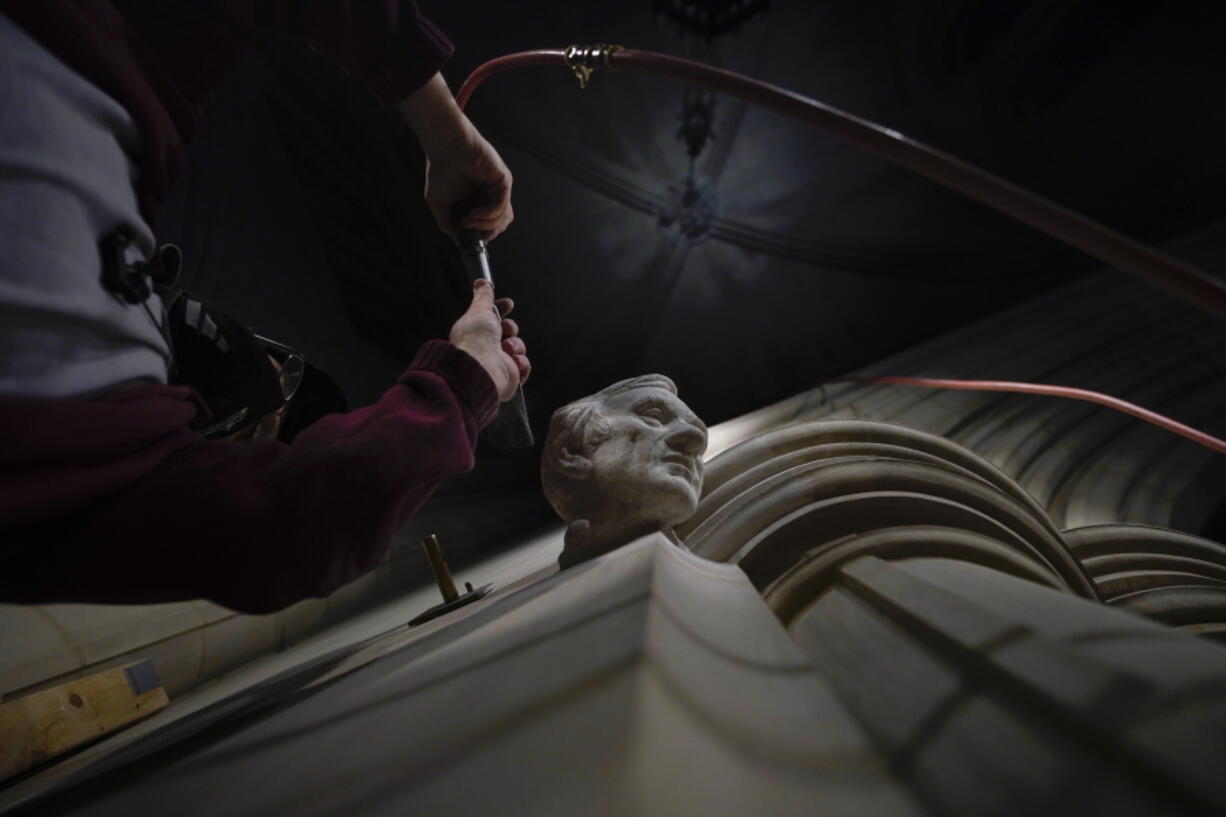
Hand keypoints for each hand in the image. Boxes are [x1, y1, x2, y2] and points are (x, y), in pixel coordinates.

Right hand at [399, 74, 512, 241]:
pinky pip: (502, 206)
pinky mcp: (503, 181)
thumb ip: (448, 224)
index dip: (482, 235)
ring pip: (504, 218)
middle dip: (486, 233)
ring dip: (486, 226)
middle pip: (500, 225)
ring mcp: (498, 188)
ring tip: (469, 221)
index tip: (469, 239)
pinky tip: (473, 214)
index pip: (490, 225)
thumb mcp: (439, 204)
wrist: (444, 147)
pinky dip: (488, 215)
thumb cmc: (440, 170)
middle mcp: (491, 195)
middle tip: (469, 230)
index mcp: (479, 200)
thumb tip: (458, 241)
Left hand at [449, 279, 529, 400]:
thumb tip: (481, 283)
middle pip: (509, 331)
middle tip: (504, 330)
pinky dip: (521, 363)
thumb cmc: (476, 341)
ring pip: (518, 347)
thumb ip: (483, 296)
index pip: (492, 318)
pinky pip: (524, 366)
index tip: (508, 304)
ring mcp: (498, 363)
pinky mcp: (509, 376)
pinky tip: (513, 362)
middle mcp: (486, 348)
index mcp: (476, 333)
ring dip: (515, 346)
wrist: (482, 368)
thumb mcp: (479, 310)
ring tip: (505, 350)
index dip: (502, 310)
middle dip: (510, 328)